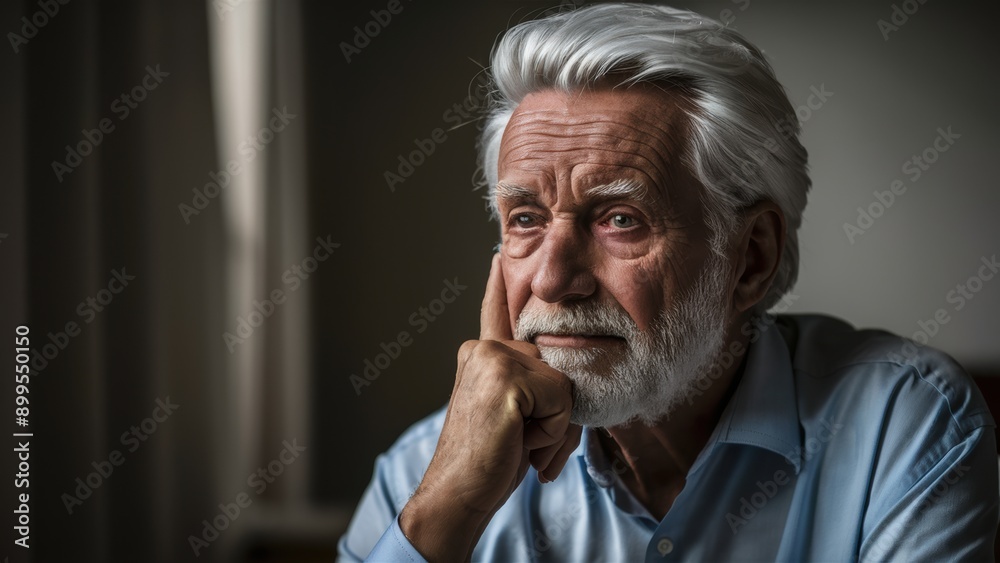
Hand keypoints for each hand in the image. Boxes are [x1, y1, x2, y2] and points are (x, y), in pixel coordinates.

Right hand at [399, 254, 580, 561]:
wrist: (459, 493)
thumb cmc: (490, 462)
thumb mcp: (515, 415)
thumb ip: (532, 388)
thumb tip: (565, 375)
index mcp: (480, 355)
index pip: (495, 312)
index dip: (498, 285)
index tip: (498, 256)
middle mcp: (483, 348)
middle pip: (559, 364)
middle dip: (557, 411)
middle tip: (524, 442)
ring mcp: (493, 359)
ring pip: (564, 383)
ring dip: (554, 424)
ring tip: (520, 443)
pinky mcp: (506, 378)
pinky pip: (562, 400)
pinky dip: (552, 432)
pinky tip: (519, 442)